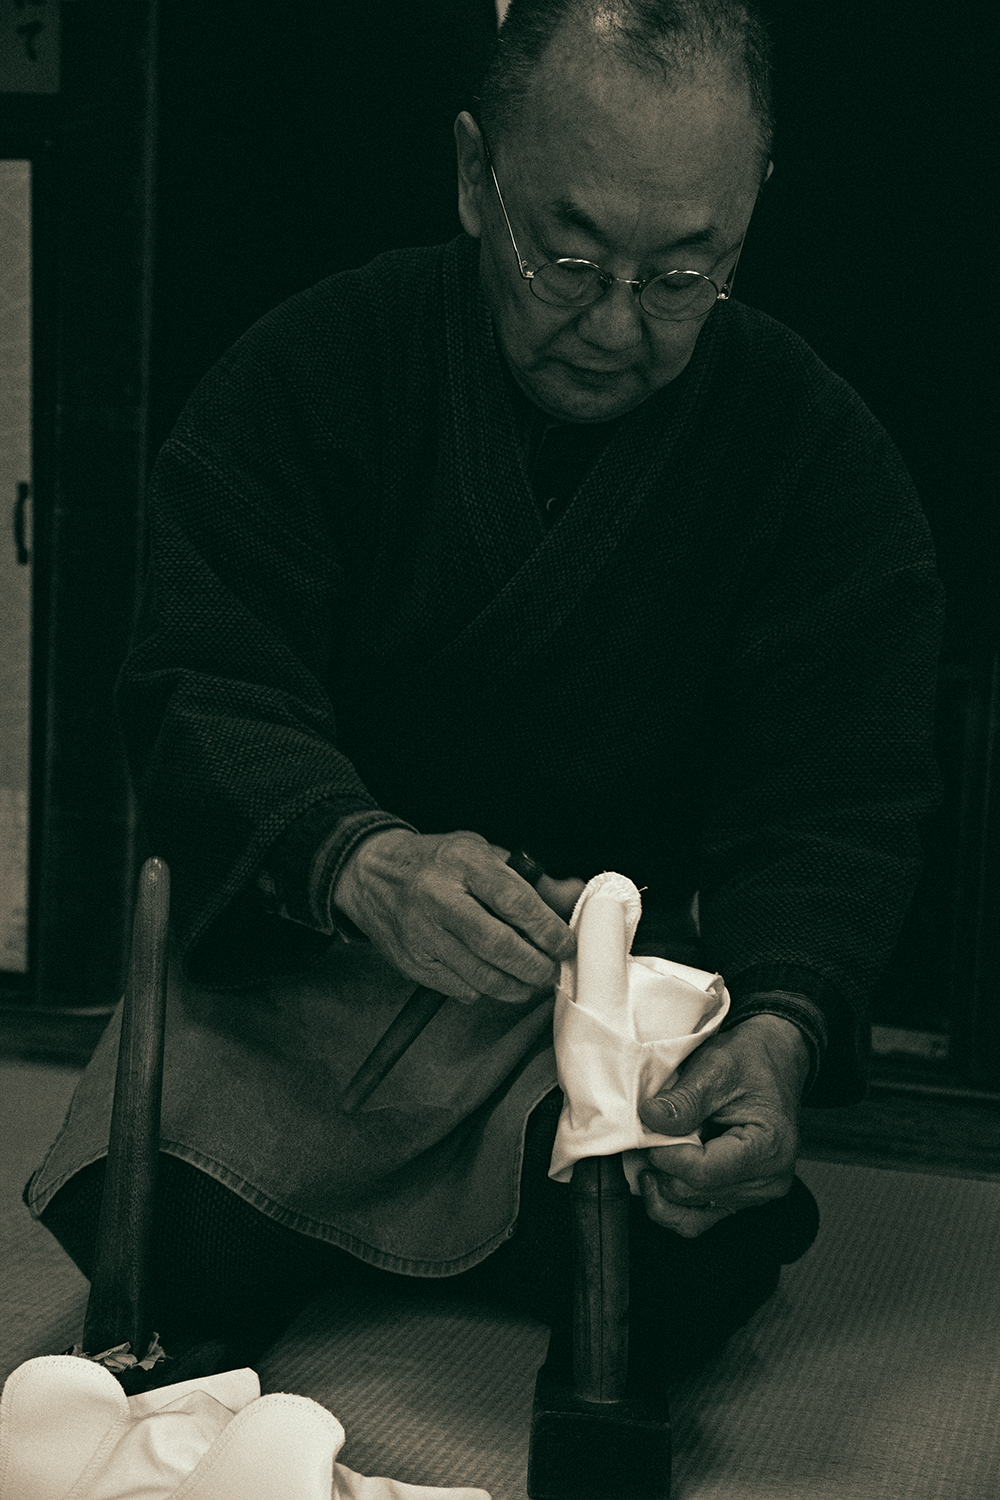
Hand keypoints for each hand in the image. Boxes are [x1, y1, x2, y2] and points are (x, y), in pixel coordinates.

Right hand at [332, 827, 581, 1004]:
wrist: (371, 875)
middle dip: (535, 967)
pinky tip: (495, 976)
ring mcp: (422, 934)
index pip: (513, 900)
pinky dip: (486, 989)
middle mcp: (438, 898)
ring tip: (531, 980)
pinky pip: (461, 989)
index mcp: (462, 863)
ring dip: (516, 986)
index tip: (565, 944)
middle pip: (498, 946)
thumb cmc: (437, 862)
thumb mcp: (483, 853)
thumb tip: (575, 893)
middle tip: (552, 971)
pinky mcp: (413, 963)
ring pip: (481, 977)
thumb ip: (531, 878)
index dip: (546, 929)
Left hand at [635, 1014, 810, 1237]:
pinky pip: (696, 1217)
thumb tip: (650, 1118)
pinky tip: (663, 1168)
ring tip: (654, 1150)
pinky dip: (671, 1198)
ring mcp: (754, 1195)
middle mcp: (768, 1182)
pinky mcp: (739, 1198)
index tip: (648, 1127)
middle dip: (661, 1165)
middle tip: (648, 1132)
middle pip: (692, 1193)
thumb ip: (684, 1099)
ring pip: (689, 1214)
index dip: (664, 1153)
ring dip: (661, 1185)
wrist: (776, 1060)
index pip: (702, 1172)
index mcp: (769, 1149)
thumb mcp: (716, 1066)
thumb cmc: (752, 1060)